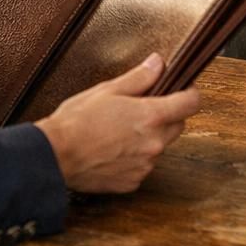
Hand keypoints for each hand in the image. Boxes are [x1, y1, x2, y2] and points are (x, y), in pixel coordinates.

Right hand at [36, 53, 202, 193]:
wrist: (53, 156)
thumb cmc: (76, 121)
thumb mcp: (108, 90)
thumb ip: (139, 78)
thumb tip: (159, 63)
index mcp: (151, 116)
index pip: (191, 103)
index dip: (190, 93)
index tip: (183, 89)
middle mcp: (154, 143)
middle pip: (178, 126)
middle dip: (167, 116)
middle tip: (142, 109)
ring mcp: (144, 165)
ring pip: (159, 147)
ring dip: (149, 138)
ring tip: (119, 132)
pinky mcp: (132, 182)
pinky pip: (143, 166)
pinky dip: (134, 158)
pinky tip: (113, 151)